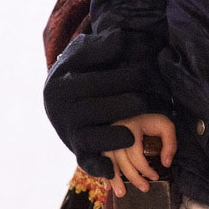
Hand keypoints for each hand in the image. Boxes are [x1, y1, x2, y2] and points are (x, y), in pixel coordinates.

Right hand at [44, 29, 160, 176]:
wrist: (56, 100)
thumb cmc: (77, 72)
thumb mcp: (81, 55)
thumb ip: (99, 47)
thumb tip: (121, 38)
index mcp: (65, 85)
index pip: (105, 81)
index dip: (132, 77)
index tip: (150, 72)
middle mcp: (65, 111)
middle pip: (107, 109)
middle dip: (134, 103)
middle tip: (151, 99)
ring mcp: (71, 133)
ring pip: (98, 138)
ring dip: (118, 137)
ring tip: (133, 133)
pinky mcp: (78, 151)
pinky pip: (88, 162)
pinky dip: (101, 168)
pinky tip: (114, 170)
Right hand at [103, 113, 176, 197]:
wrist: (136, 113)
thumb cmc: (152, 122)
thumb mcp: (166, 127)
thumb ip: (169, 143)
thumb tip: (166, 163)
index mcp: (131, 128)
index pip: (135, 153)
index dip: (145, 168)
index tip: (155, 177)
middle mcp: (116, 133)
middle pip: (121, 160)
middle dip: (132, 177)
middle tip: (144, 189)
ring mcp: (108, 138)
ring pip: (108, 162)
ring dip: (114, 179)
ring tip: (121, 193)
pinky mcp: (104, 144)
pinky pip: (101, 160)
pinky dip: (104, 174)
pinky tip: (107, 186)